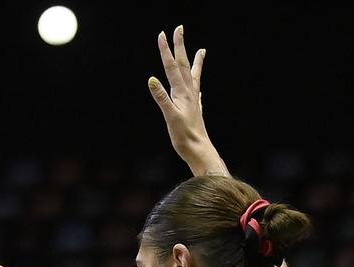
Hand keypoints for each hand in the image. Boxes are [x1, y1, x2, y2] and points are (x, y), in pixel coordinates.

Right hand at [148, 26, 226, 176]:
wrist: (199, 150)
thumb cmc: (184, 137)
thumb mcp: (170, 117)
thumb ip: (161, 98)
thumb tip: (152, 80)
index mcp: (182, 93)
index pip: (172, 67)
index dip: (166, 51)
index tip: (162, 35)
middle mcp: (189, 93)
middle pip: (184, 65)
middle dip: (180, 46)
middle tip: (180, 29)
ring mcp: (194, 101)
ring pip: (194, 76)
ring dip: (196, 62)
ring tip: (202, 51)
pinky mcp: (195, 111)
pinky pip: (197, 92)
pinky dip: (197, 85)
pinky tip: (198, 88)